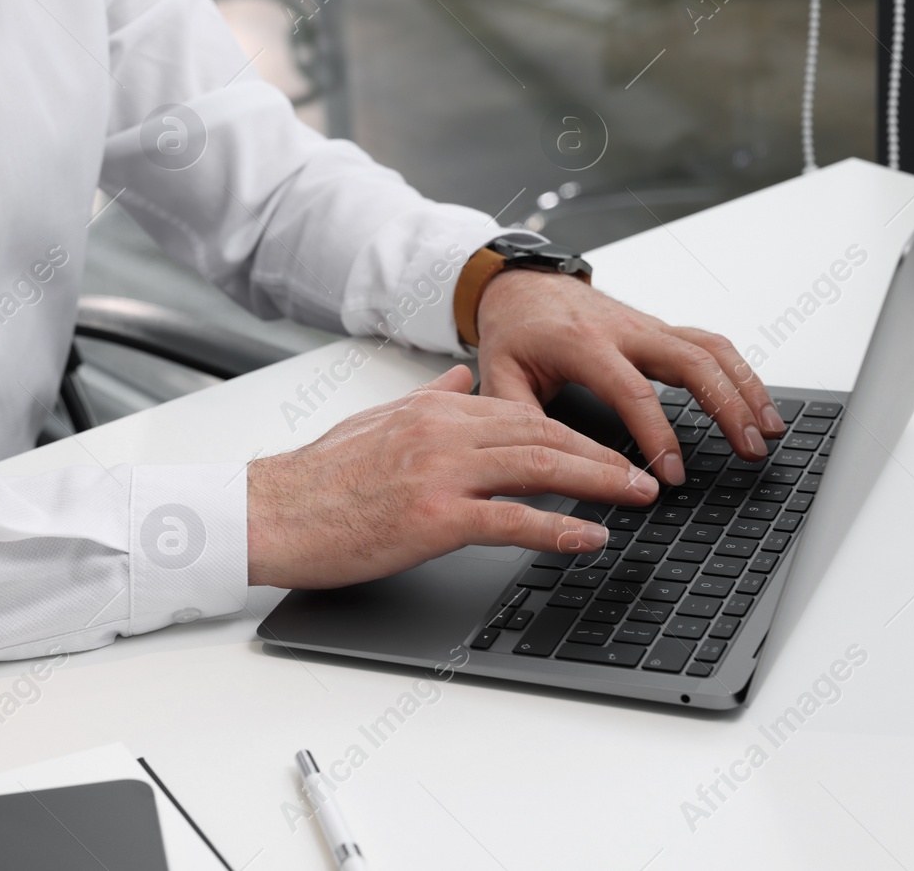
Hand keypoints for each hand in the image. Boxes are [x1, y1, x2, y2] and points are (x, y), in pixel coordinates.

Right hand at [246, 364, 657, 587]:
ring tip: (637, 497)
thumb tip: (462, 376)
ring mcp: (441, 473)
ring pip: (539, 467)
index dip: (574, 430)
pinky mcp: (433, 517)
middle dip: (602, 453)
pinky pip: (511, 520)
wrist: (271, 513)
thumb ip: (429, 397)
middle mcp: (444, 430)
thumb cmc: (317, 477)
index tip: (607, 448)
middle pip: (543, 433)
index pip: (522, 412)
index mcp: (434, 407)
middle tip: (643, 473)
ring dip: (598, 482)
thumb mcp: (378, 420)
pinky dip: (559, 527)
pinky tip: (590, 536)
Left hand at [474, 269, 783, 485]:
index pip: (633, 391)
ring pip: (711, 349)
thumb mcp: (499, 373)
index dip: (658, 435)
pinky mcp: (659, 329)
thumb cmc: (514, 329)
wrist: (521, 285)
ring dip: (746, 388)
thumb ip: (517, 415)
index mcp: (583, 344)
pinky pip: (709, 345)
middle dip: (728, 407)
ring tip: (769, 430)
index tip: (672, 474)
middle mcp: (624, 330)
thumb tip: (542, 460)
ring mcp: (647, 326)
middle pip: (692, 362)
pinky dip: (739, 371)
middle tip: (748, 449)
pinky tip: (756, 402)